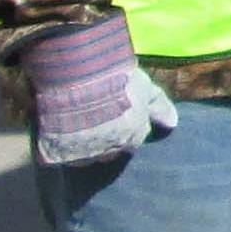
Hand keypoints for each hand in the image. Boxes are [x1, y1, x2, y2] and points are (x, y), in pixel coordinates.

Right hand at [23, 15, 177, 167]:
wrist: (80, 75)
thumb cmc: (117, 78)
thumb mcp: (145, 87)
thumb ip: (160, 106)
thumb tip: (173, 124)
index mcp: (132, 137)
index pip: (131, 139)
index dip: (124, 126)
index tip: (115, 114)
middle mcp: (111, 150)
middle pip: (109, 151)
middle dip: (105, 139)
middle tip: (93, 119)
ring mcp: (84, 153)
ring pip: (85, 156)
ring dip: (82, 145)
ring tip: (73, 125)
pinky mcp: (60, 154)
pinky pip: (60, 156)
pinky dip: (60, 147)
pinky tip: (57, 132)